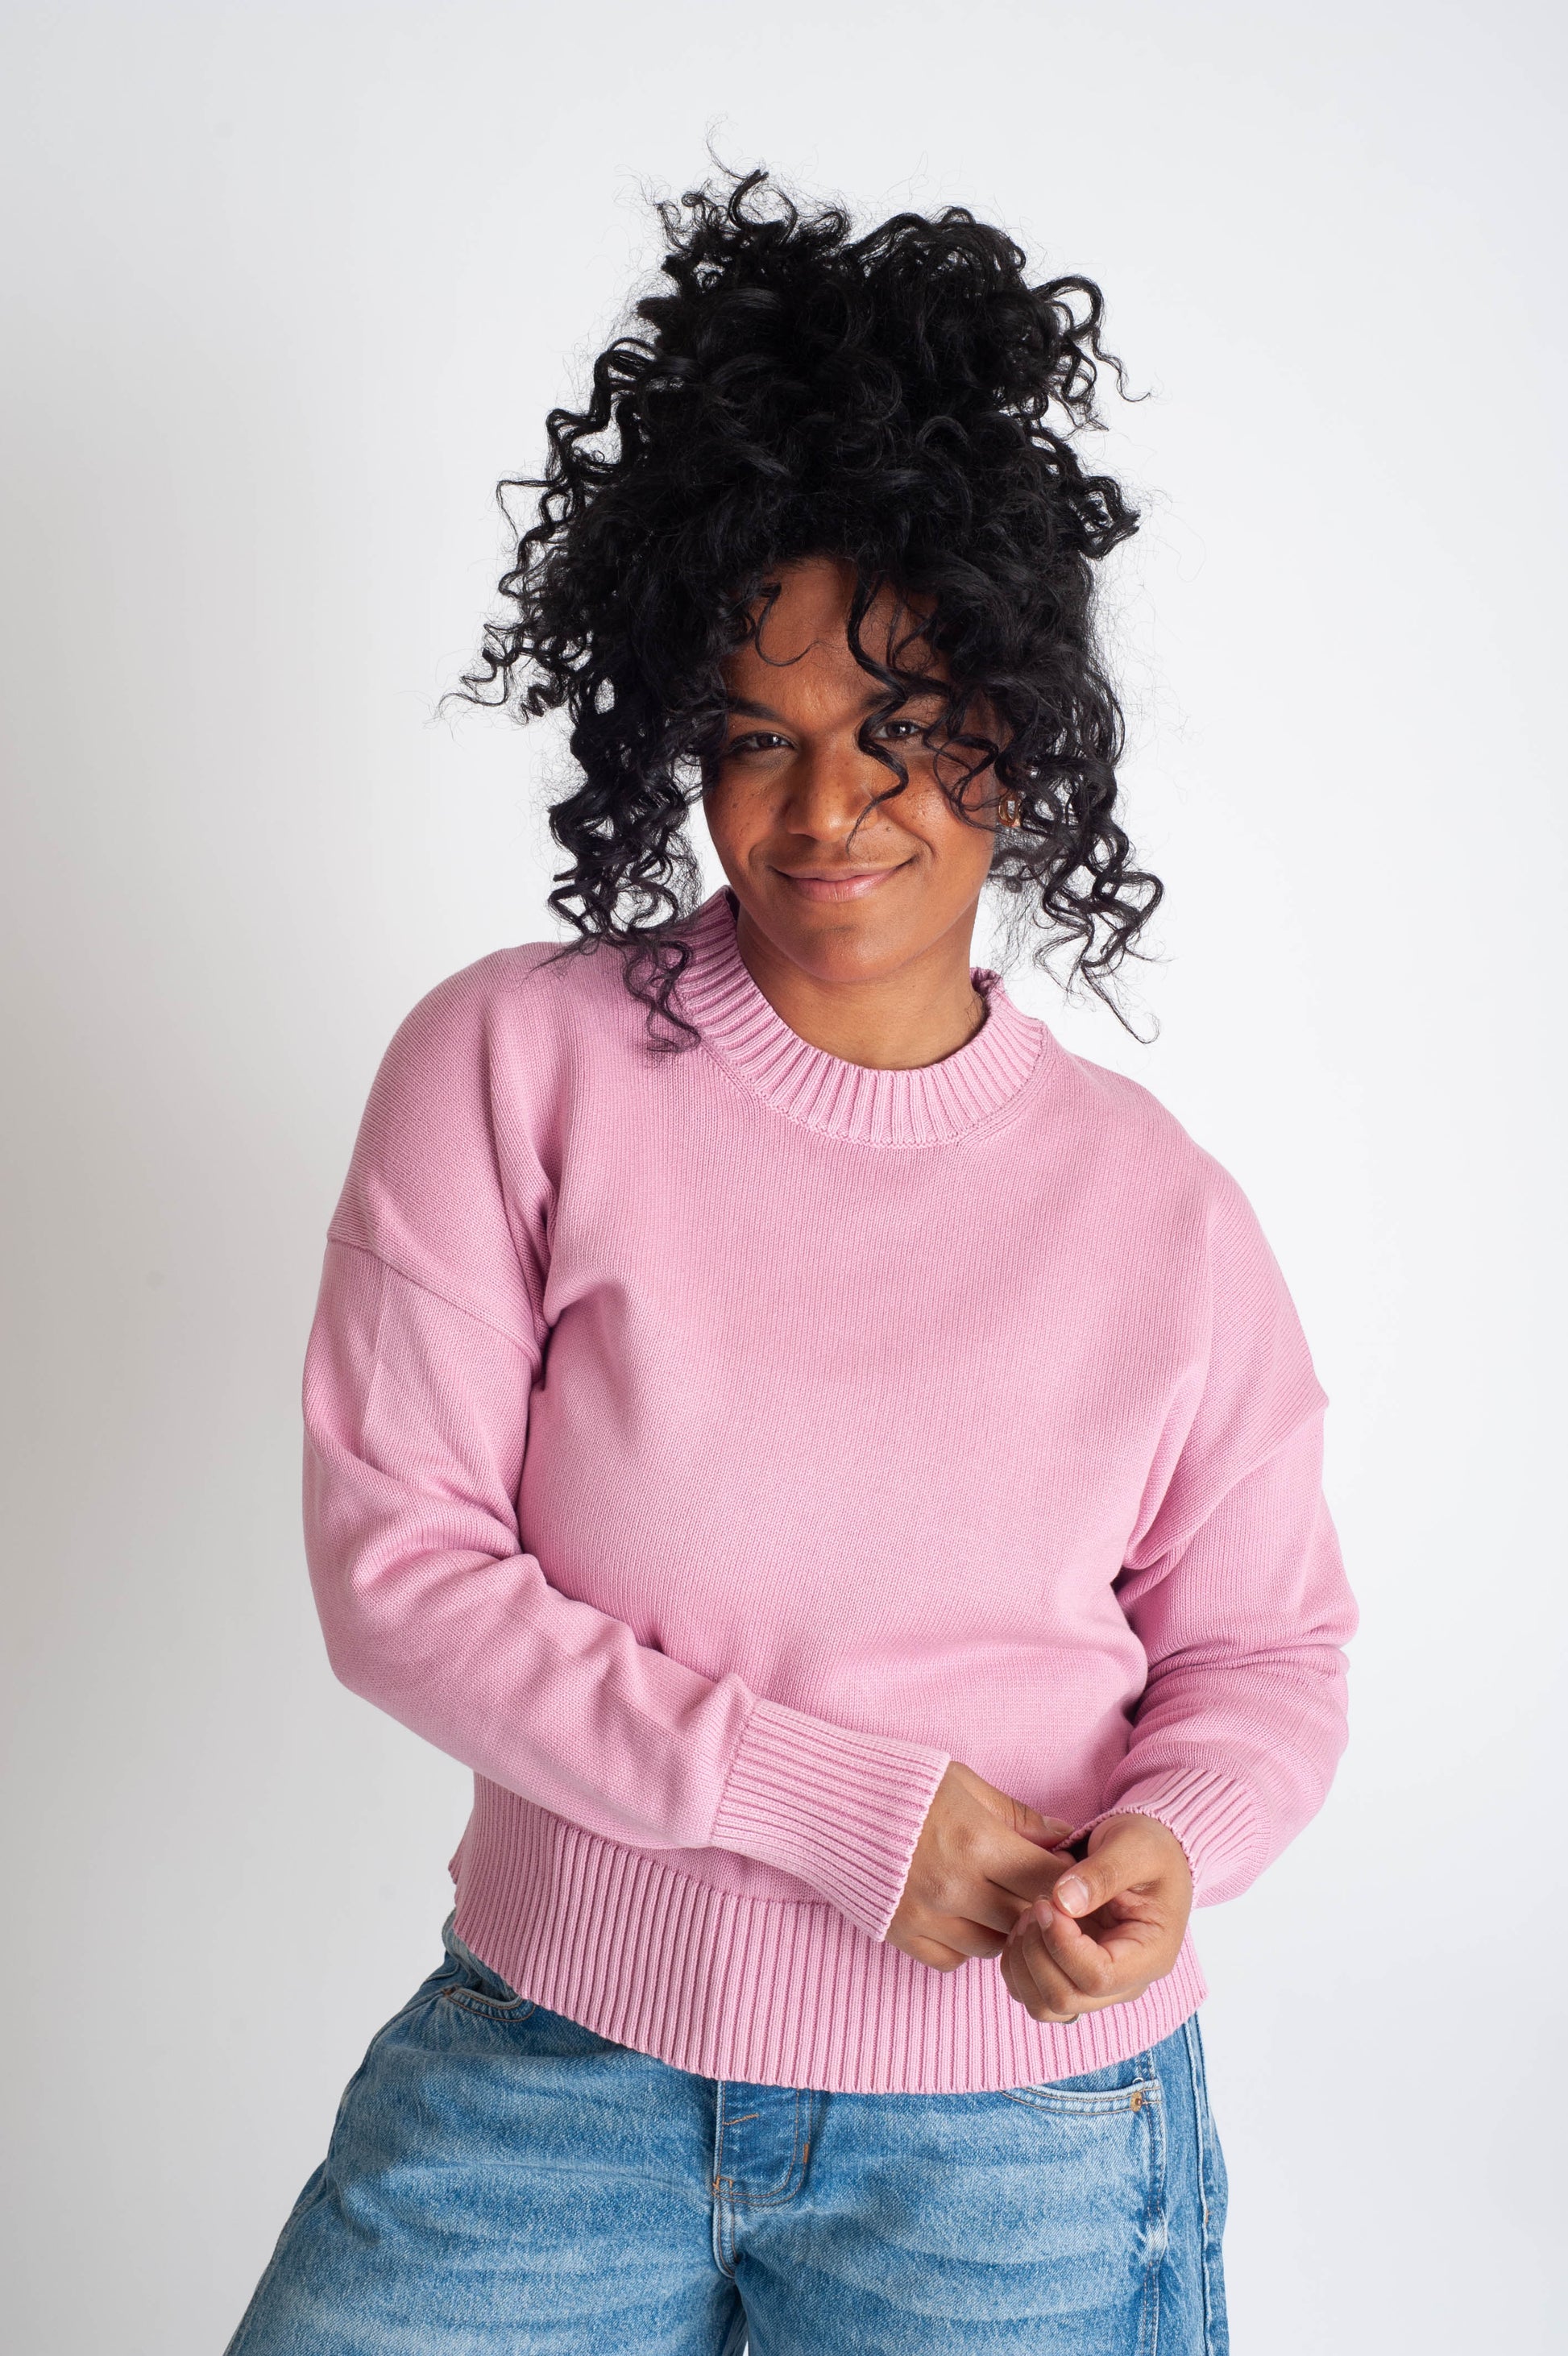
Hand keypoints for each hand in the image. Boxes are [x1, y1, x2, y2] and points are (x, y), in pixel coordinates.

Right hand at [886, 1761, 1075, 1971]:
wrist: (823, 1801)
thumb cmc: (896, 1783)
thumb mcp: (962, 1783)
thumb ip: (1016, 1816)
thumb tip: (1062, 1836)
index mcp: (975, 1841)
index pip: (1046, 1877)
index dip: (1063, 1876)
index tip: (1062, 1868)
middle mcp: (954, 1886)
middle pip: (1025, 1916)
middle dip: (1037, 1903)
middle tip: (1030, 1884)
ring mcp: (926, 1917)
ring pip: (993, 1946)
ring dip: (1001, 1927)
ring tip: (993, 1899)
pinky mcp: (901, 1935)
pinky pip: (952, 1959)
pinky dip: (963, 1945)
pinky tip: (959, 1916)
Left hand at [1000, 1812, 1192, 2024]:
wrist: (1148, 1855)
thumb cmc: (1149, 1849)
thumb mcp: (1133, 1846)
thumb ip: (1102, 1873)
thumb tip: (1063, 1902)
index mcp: (1151, 1956)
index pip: (1098, 1978)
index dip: (1061, 1944)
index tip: (1045, 1903)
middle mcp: (1126, 1982)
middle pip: (1066, 1998)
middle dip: (1036, 1952)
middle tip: (1034, 1905)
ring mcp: (1098, 1985)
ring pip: (1045, 2006)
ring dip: (1022, 1963)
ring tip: (1026, 1916)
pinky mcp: (1074, 1977)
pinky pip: (1033, 1994)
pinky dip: (1016, 1966)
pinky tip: (1023, 1928)